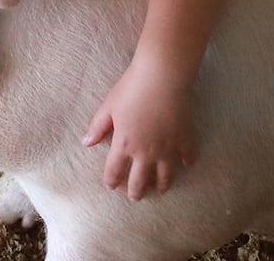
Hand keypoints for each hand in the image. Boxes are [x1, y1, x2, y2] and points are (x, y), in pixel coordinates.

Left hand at [80, 59, 195, 200]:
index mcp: (124, 145)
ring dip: (161, 185)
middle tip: (135, 196)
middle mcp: (145, 152)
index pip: (114, 172)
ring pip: (165, 176)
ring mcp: (166, 148)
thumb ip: (97, 127)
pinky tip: (186, 164)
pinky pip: (187, 155)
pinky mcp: (183, 138)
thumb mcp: (108, 107)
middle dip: (136, 192)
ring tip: (160, 189)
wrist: (161, 77)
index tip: (111, 185)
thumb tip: (86, 143)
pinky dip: (186, 161)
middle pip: (140, 181)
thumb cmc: (130, 89)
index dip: (111, 181)